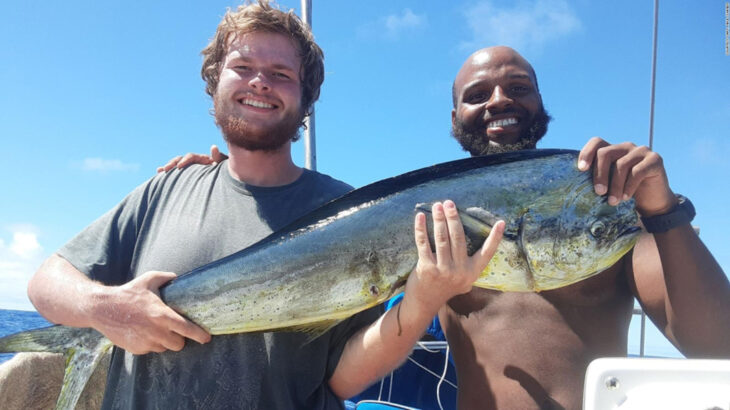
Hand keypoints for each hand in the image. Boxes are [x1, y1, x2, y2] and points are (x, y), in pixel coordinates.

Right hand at [91, 271, 210, 354]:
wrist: (102, 308)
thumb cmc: (127, 293)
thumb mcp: (148, 279)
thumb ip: (166, 277)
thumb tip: (178, 277)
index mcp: (162, 316)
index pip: (187, 329)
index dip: (199, 335)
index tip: (207, 338)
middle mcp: (156, 332)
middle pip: (178, 344)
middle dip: (179, 338)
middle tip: (173, 329)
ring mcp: (146, 342)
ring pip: (164, 348)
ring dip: (164, 341)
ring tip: (154, 328)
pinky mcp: (136, 349)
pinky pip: (150, 349)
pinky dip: (150, 343)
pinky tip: (142, 332)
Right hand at [156, 145, 227, 172]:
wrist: (229, 182)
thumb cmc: (229, 173)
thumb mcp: (225, 165)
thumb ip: (219, 158)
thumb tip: (213, 147)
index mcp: (203, 159)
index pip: (191, 157)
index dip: (185, 160)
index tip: (179, 167)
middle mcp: (196, 162)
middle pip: (181, 160)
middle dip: (172, 164)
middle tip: (165, 169)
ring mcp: (192, 169)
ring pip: (178, 166)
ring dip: (169, 167)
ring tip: (160, 171)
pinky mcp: (190, 176)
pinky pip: (178, 174)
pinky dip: (169, 173)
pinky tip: (159, 173)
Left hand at [406, 200, 503, 312]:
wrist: (425, 302)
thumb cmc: (446, 286)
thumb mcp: (464, 279)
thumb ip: (468, 263)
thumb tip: (470, 237)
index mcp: (472, 272)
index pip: (487, 252)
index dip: (495, 237)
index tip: (501, 222)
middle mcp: (460, 271)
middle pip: (458, 238)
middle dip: (454, 217)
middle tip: (450, 203)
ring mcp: (443, 270)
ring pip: (441, 238)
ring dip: (439, 219)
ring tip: (438, 205)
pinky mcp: (426, 268)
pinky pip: (423, 243)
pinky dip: (421, 228)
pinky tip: (420, 217)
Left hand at [578, 137, 676, 215]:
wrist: (652, 203)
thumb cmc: (625, 193)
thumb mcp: (609, 185)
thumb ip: (597, 180)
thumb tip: (573, 185)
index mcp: (612, 150)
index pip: (597, 142)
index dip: (587, 153)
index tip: (581, 169)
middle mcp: (626, 147)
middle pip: (606, 153)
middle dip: (599, 174)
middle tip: (598, 192)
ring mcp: (641, 151)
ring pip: (621, 164)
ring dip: (615, 186)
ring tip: (612, 202)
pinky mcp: (655, 159)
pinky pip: (637, 171)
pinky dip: (629, 186)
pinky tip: (626, 198)